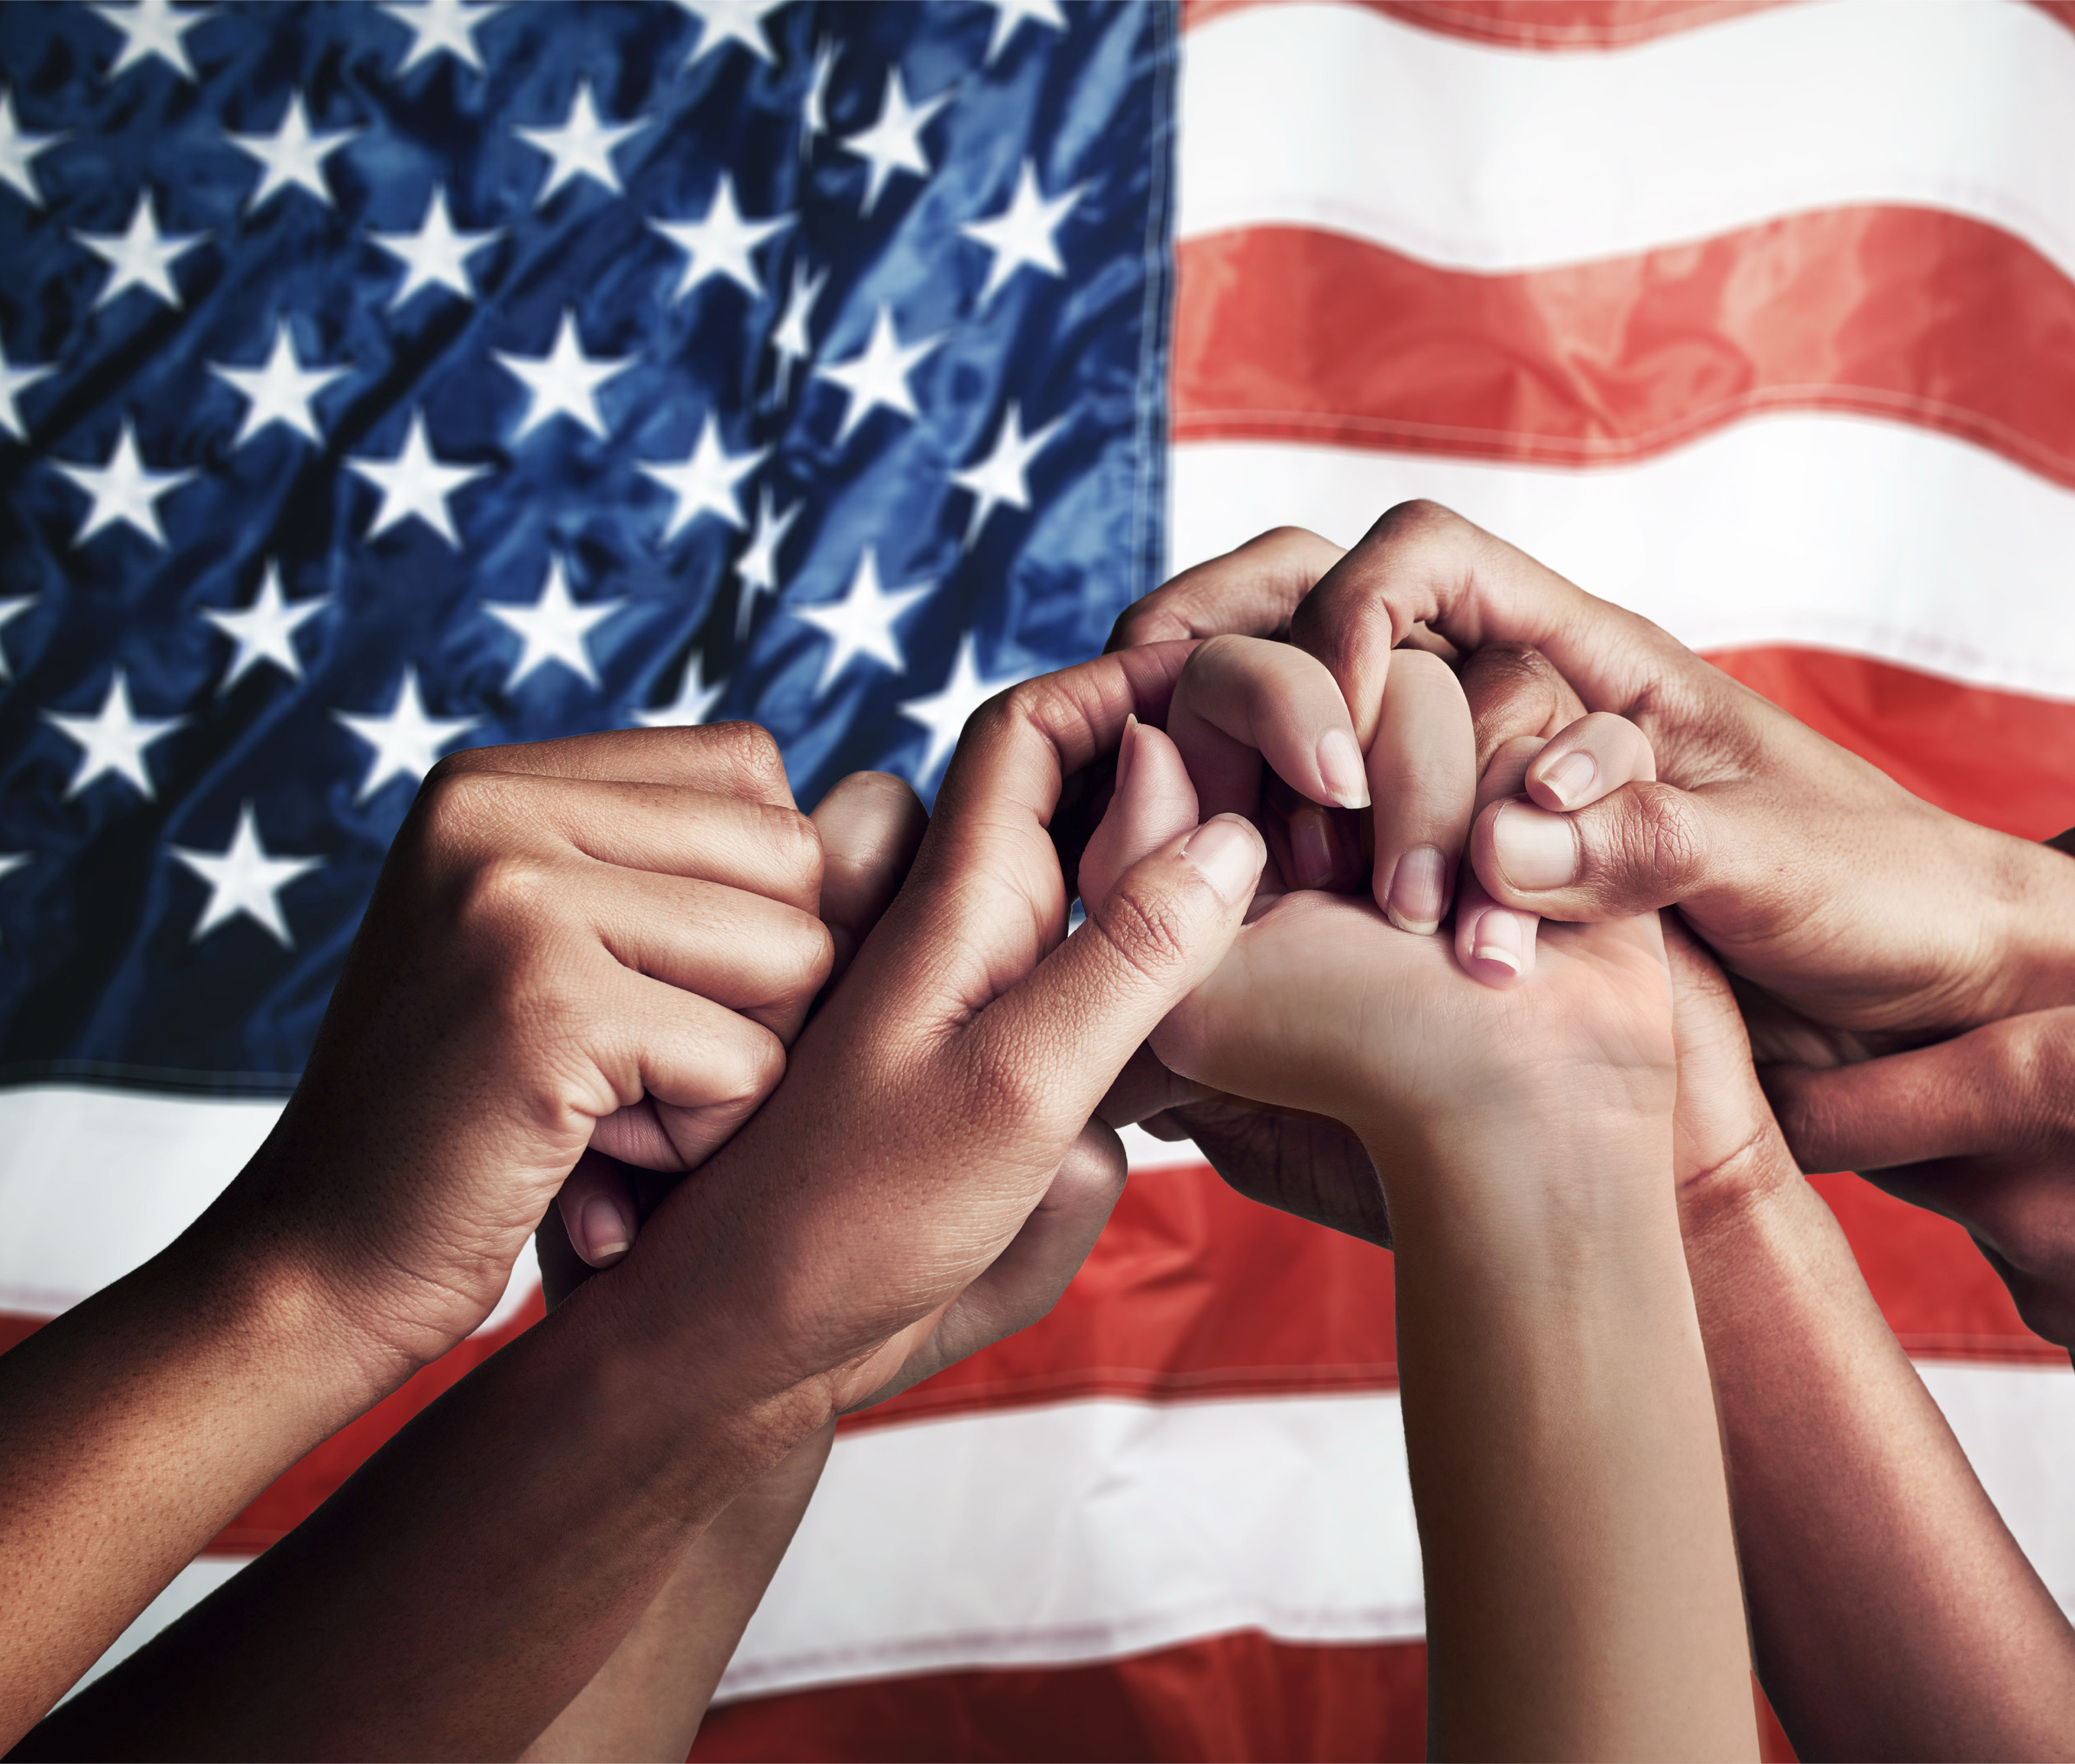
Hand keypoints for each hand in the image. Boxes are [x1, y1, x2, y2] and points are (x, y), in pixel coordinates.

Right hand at [214, 726, 845, 1372]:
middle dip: (763, 990)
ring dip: (738, 1070)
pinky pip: (753, 1062)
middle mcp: (495, 811)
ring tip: (607, 1113)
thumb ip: (687, 869)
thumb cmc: (477, 1124)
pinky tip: (596, 1165)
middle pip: (794, 861)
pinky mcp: (545, 1005)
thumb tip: (893, 812)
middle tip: (630, 1070)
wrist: (319, 1271)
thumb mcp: (562, 949)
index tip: (645, 989)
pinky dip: (704, 1142)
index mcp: (498, 782)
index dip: (754, 898)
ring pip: (797, 958)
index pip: (752, 772)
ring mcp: (513, 898)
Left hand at [564, 645, 1263, 1423]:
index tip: (1241, 676)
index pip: (1037, 729)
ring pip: (1094, 901)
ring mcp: (980, 1005)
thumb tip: (1232, 832)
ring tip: (1271, 907)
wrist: (753, 1347)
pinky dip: (1148, 996)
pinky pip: (1095, 1007)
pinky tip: (1194, 1044)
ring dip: (1172, 890)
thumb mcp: (1018, 1086)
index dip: (1130, 681)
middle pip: (1077, 798)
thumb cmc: (852, 1223)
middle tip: (1295, 802)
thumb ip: (1129, 956)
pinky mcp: (995, 1080)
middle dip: (1179, 781)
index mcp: (958, 903)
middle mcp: (963, 933)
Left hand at [1084, 637, 1672, 1171]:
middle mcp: (1331, 782)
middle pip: (1350, 651)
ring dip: (1459, 803)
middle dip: (1382, 761)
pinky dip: (1574, 796)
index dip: (1261, 689)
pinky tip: (1542, 894)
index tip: (1326, 778)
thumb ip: (1131, 876)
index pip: (1211, 669)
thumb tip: (1152, 741)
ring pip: (1454, 680)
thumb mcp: (1190, 999)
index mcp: (1222, 819)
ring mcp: (1446, 781)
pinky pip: (1566, 718)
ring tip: (1461, 939)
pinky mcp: (1547, 798)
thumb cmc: (1360, 1079)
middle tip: (1386, 883)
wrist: (1532, 1130)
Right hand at [1116, 505, 2074, 1063]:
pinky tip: (1257, 942)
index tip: (1338, 737)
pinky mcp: (1480, 909)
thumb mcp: (1786, 869)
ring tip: (1221, 872)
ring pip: (1330, 753)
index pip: (1426, 560)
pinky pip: (1361, 866)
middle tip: (1166, 740)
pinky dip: (1299, 887)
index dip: (1355, 615)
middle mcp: (1522, 721)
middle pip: (1339, 630)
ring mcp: (1490, 814)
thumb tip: (1498, 854)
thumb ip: (1651, 847)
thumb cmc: (1893, 909)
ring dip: (1263, 793)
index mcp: (1597, 665)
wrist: (1936, 1020)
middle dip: (1246, 668)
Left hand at [1762, 784, 2074, 1606]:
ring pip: (1991, 1217)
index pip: (1821, 1102)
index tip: (1791, 1029)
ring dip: (2034, 1173)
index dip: (1789, 1065)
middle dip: (1923, 1100)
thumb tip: (2063, 834)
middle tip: (2003, 1049)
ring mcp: (2068, 1311)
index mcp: (2049, 1095)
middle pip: (1896, 1150)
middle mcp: (2031, 1216)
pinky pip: (2065, 1290)